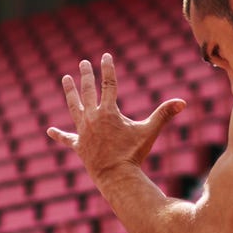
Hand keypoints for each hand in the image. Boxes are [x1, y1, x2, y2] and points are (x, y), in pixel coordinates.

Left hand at [46, 52, 185, 182]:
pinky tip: (49, 131)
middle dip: (85, 75)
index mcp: (108, 112)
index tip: (105, 56)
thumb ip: (163, 114)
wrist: (116, 176)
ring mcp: (83, 131)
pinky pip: (67, 139)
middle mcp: (93, 118)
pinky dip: (58, 135)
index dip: (108, 69)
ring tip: (65, 79)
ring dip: (70, 92)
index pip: (108, 84)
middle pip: (87, 91)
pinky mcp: (78, 146)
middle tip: (83, 63)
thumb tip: (182, 102)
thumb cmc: (133, 154)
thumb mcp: (149, 132)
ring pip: (74, 107)